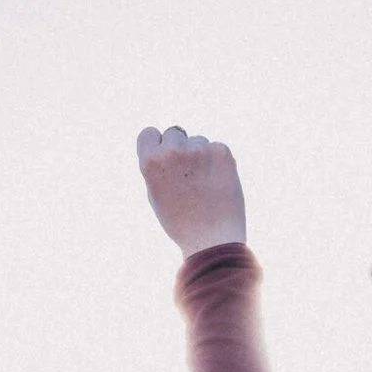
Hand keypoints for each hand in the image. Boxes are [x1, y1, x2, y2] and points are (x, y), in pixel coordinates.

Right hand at [136, 126, 246, 259]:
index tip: (164, 157)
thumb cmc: (180, 222)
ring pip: (198, 141)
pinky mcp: (222, 151)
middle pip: (174, 133)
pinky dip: (218, 162)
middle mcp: (172, 151)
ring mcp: (198, 149)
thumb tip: (165, 146)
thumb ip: (157, 167)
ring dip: (200, 156)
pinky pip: (217, 148)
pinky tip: (217, 183)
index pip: (149, 133)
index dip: (157, 144)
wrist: (211, 239)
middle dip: (180, 148)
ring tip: (203, 185)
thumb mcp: (156, 194)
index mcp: (151, 162)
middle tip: (187, 176)